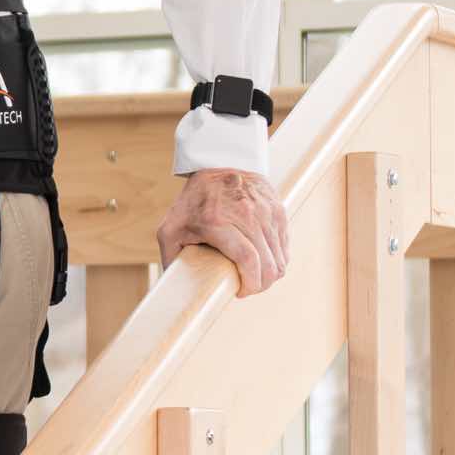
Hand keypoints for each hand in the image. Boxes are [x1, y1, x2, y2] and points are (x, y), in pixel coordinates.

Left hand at [157, 167, 289, 294]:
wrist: (218, 163)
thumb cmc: (192, 201)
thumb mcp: (171, 227)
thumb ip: (170, 257)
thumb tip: (172, 288)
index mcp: (217, 222)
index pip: (248, 260)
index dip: (250, 284)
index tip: (241, 291)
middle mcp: (246, 215)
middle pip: (268, 264)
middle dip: (261, 285)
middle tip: (249, 288)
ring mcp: (265, 211)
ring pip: (280, 257)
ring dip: (271, 274)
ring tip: (256, 276)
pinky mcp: (278, 209)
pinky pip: (284, 244)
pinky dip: (277, 258)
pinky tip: (264, 260)